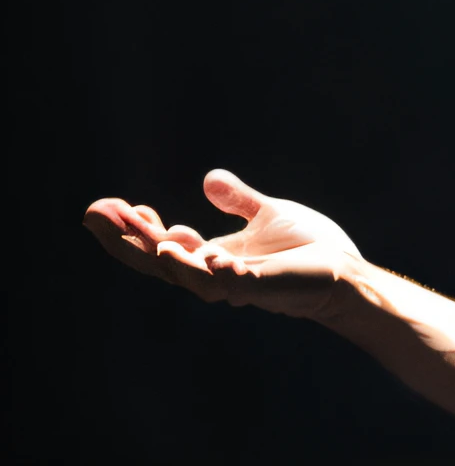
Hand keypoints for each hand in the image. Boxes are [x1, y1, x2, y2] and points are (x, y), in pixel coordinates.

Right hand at [84, 169, 366, 319]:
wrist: (347, 273)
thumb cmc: (309, 250)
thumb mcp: (267, 215)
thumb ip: (237, 201)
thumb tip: (208, 178)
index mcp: (212, 257)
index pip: (159, 245)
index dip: (134, 228)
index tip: (113, 204)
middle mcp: (216, 273)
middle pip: (158, 262)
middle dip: (126, 240)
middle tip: (95, 213)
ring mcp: (239, 283)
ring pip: (189, 277)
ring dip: (165, 257)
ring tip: (143, 233)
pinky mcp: (266, 287)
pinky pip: (234, 283)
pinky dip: (217, 272)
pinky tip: (206, 256)